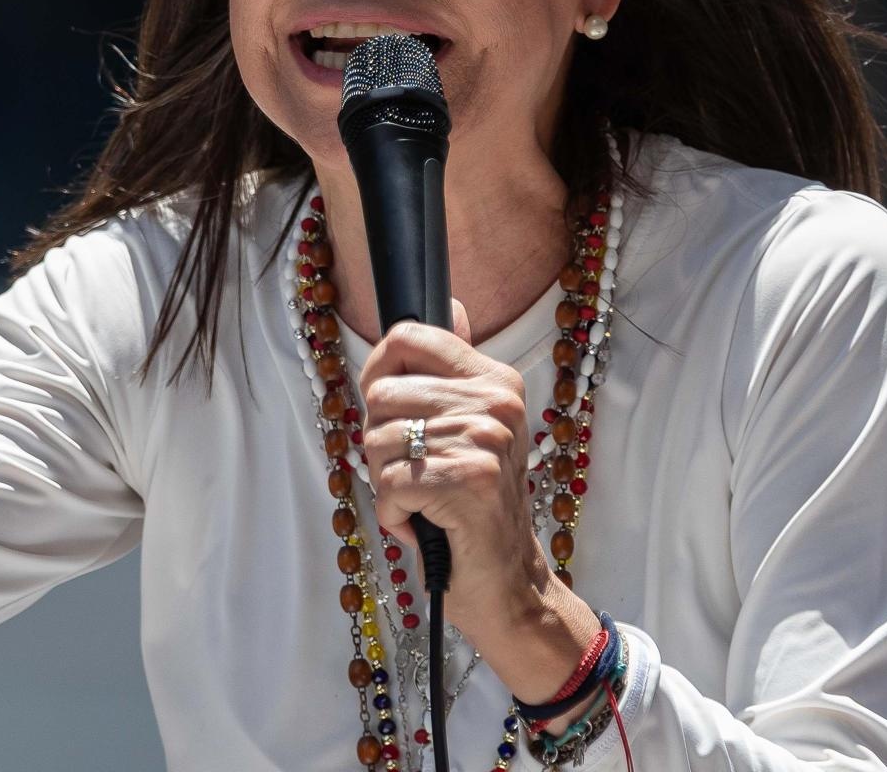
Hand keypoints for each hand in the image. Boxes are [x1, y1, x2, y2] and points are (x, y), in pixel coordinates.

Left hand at [357, 298, 551, 636]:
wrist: (508, 581)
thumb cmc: (474, 506)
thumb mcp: (471, 428)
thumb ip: (452, 371)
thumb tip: (454, 304)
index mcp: (495, 380)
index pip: (410, 335)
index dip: (378, 370)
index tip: (386, 407)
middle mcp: (496, 402)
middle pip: (381, 394)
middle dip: (380, 442)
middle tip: (414, 472)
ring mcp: (483, 439)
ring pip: (379, 440)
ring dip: (385, 482)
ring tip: (422, 500)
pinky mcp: (466, 480)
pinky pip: (387, 483)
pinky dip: (392, 513)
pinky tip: (422, 523)